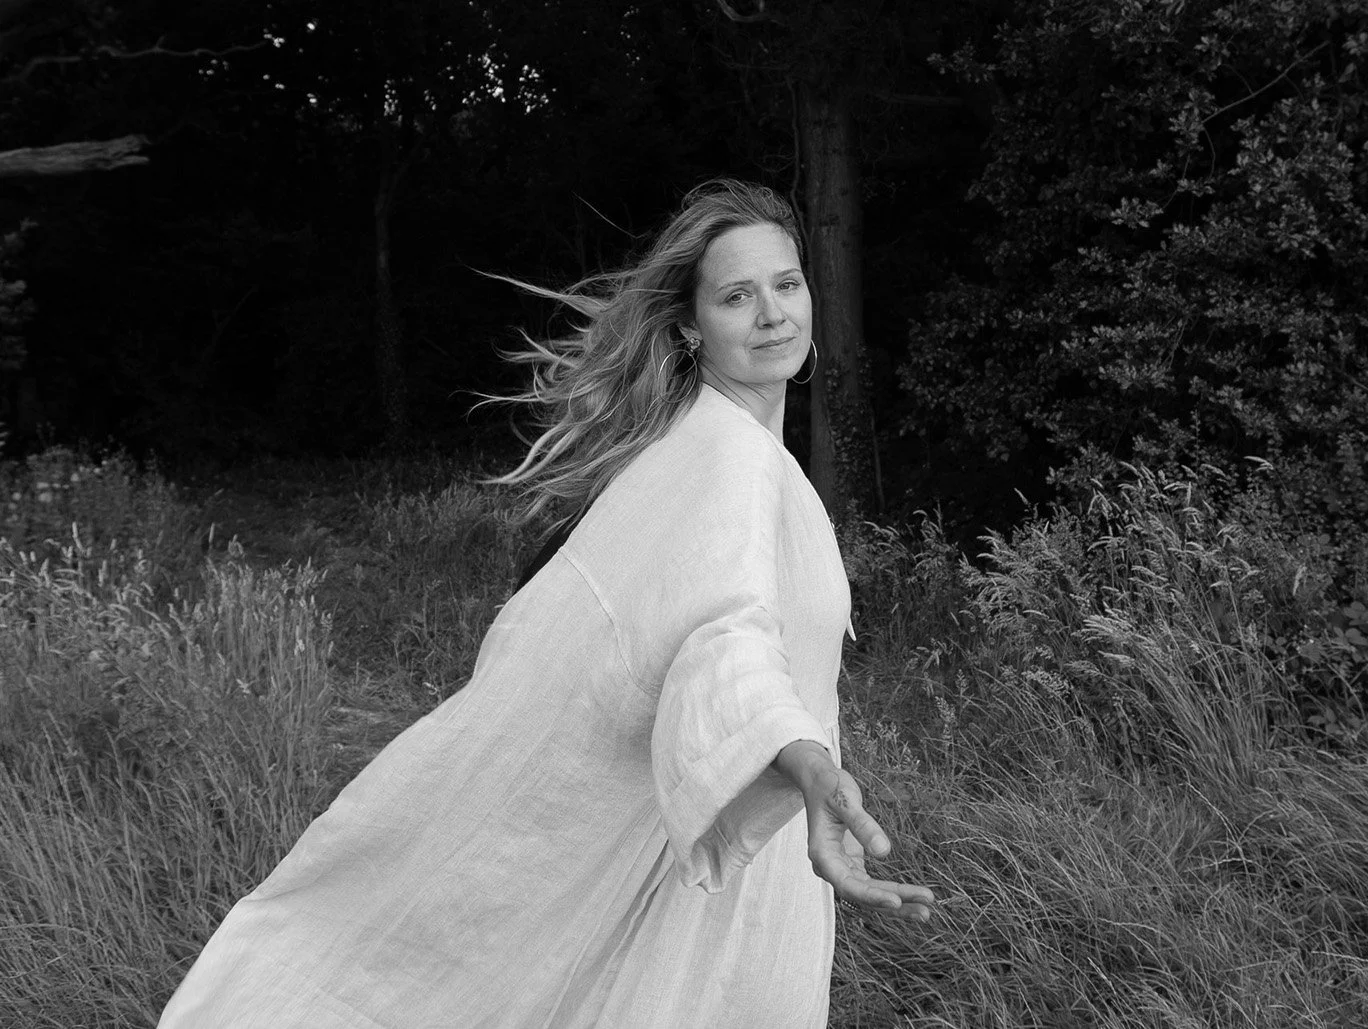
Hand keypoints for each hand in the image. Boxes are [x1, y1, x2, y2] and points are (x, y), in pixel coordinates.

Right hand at [774, 741, 935, 919]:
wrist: (819, 782)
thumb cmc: (829, 787)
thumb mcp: (845, 800)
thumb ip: (862, 825)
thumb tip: (884, 852)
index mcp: (822, 854)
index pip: (847, 884)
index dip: (871, 896)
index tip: (896, 901)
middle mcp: (830, 867)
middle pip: (863, 895)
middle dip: (894, 904)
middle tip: (925, 911)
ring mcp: (842, 868)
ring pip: (870, 894)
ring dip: (897, 902)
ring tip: (926, 911)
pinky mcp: (853, 865)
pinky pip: (874, 885)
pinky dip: (893, 891)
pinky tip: (913, 897)